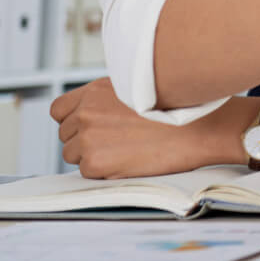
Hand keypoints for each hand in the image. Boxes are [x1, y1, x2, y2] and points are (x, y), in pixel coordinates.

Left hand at [50, 78, 249, 179]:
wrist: (200, 129)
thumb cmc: (177, 109)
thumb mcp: (138, 89)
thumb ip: (107, 99)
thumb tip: (90, 114)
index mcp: (96, 91)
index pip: (59, 109)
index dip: (73, 119)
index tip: (89, 125)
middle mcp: (87, 112)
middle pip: (66, 134)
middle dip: (85, 138)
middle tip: (116, 140)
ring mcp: (88, 138)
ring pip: (72, 154)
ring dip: (92, 155)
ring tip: (124, 149)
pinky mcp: (95, 162)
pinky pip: (86, 171)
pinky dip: (103, 170)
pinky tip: (128, 160)